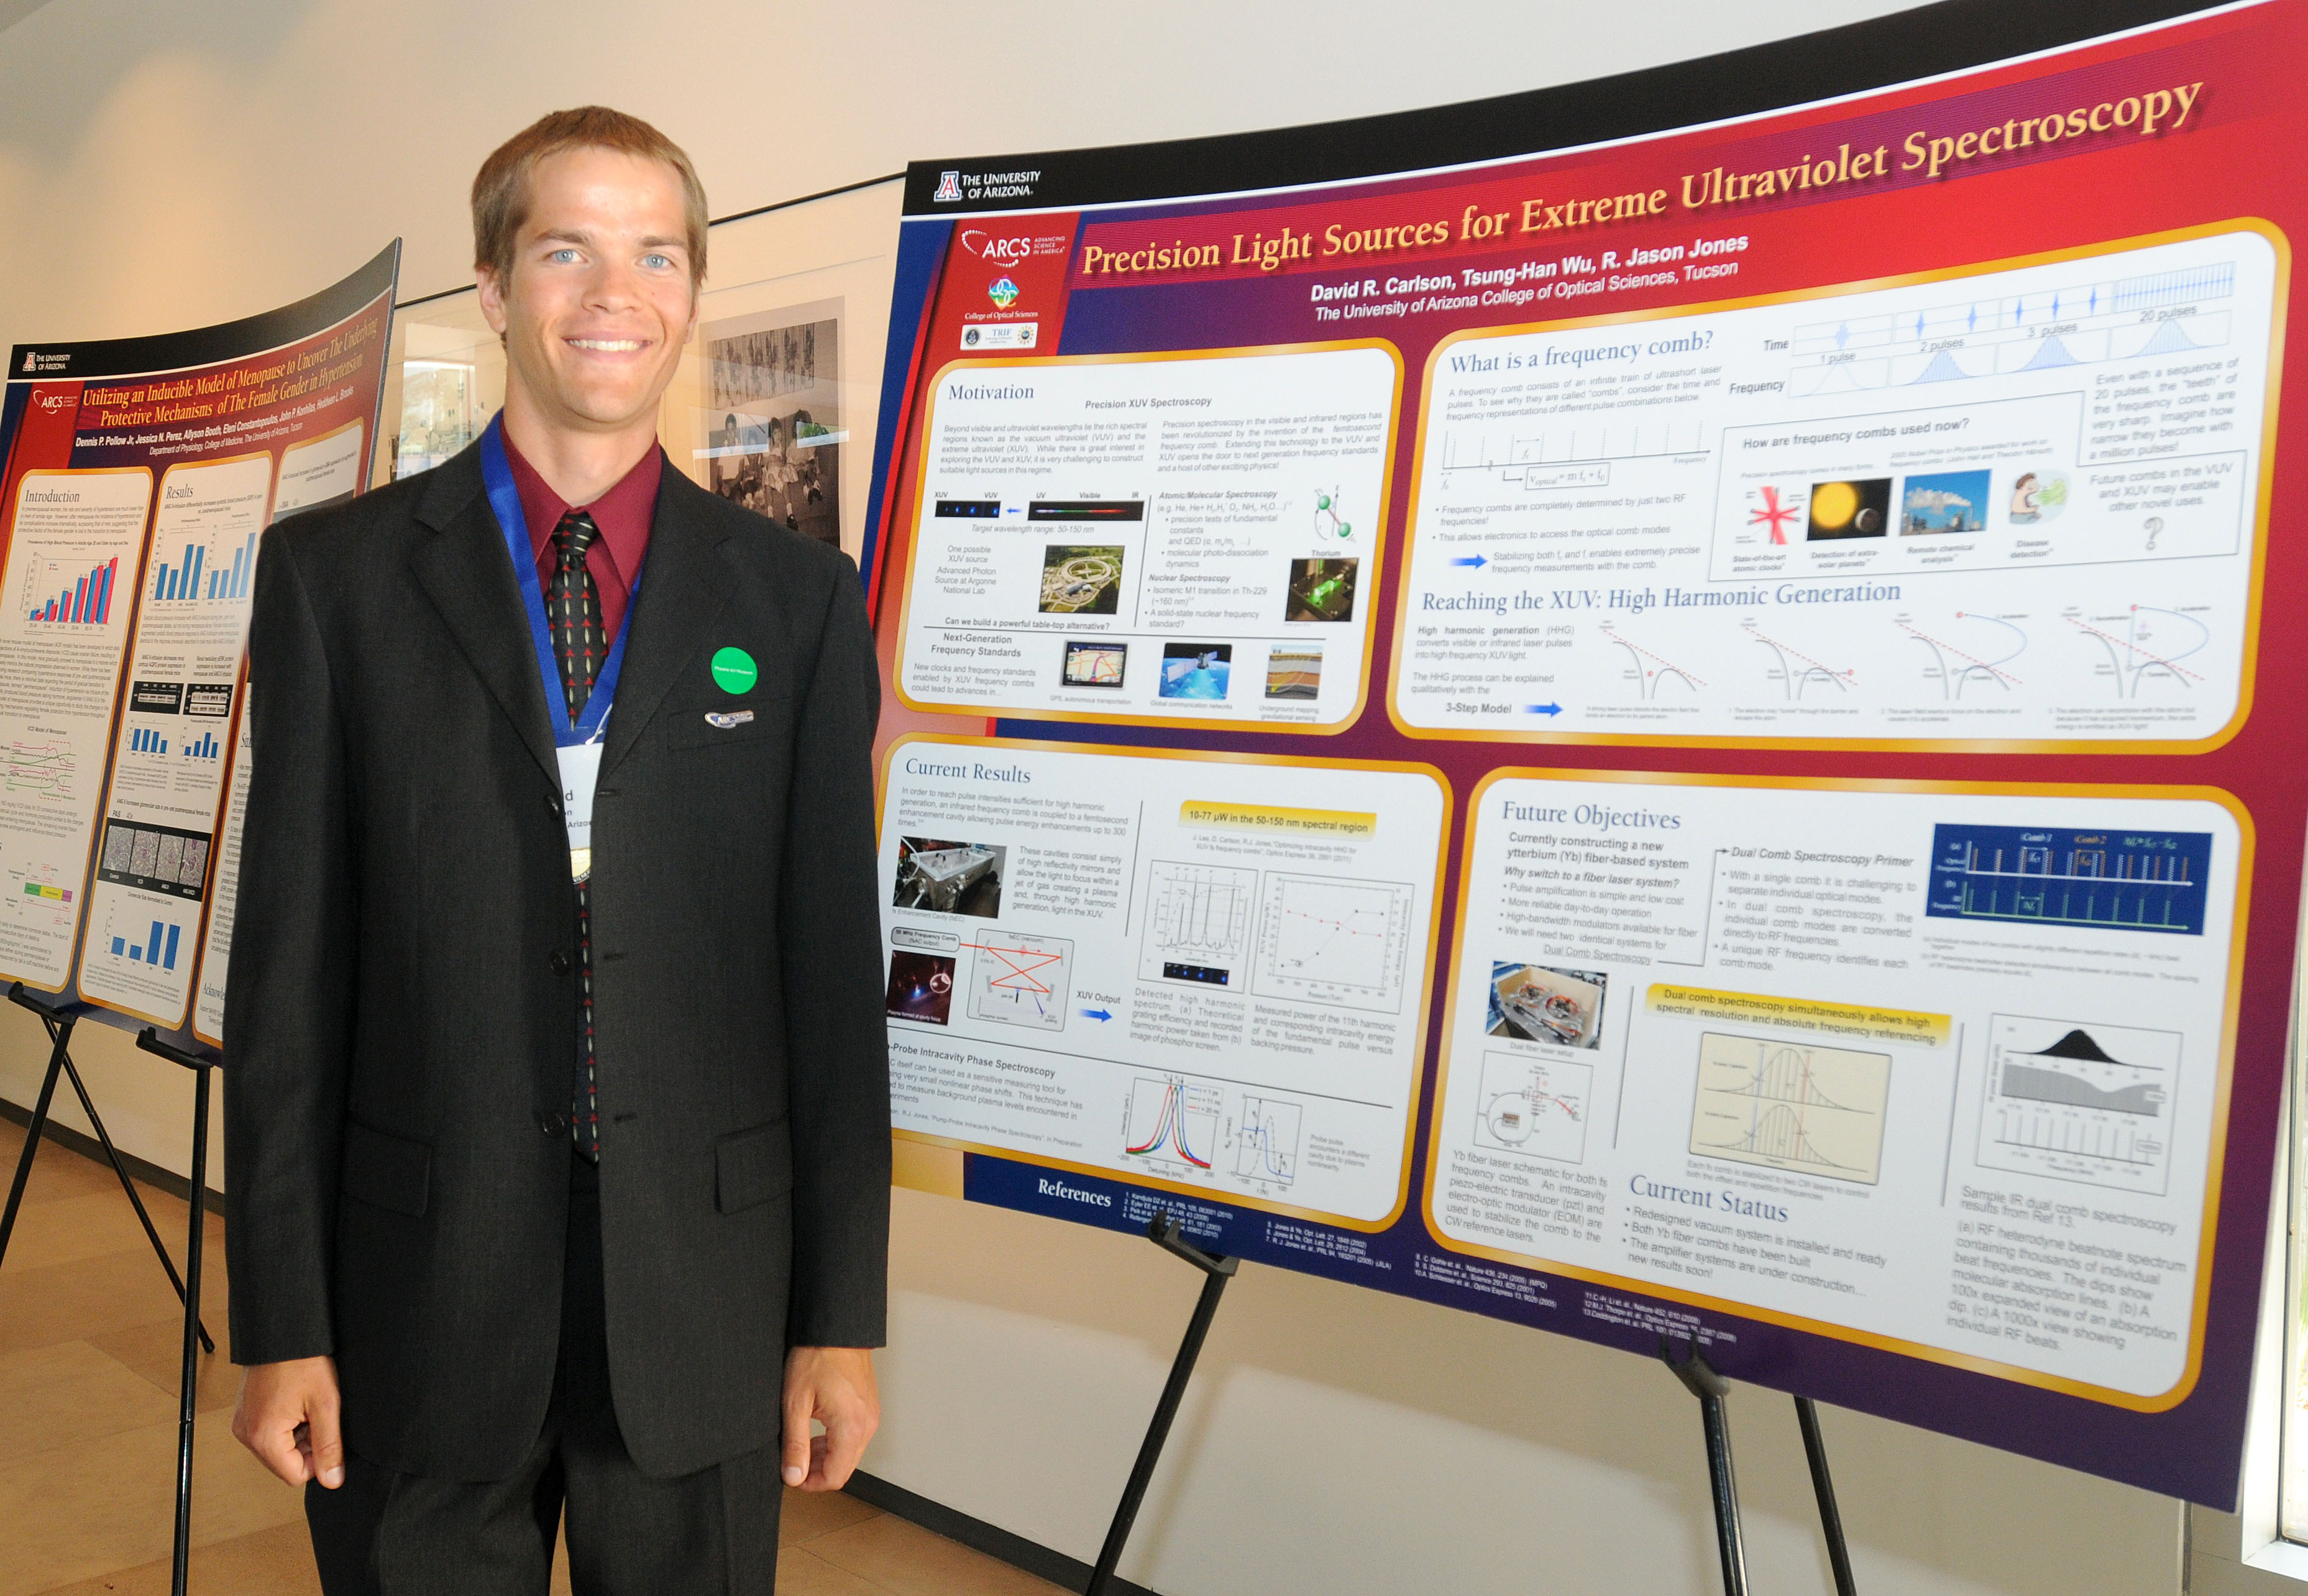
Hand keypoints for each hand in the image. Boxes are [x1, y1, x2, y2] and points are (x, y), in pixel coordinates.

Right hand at [233, 1356, 345, 1488]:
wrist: (283, 1330)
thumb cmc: (304, 1362)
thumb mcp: (326, 1404)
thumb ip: (329, 1446)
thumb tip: (333, 1481)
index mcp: (263, 1438)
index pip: (295, 1476)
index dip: (318, 1461)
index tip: (328, 1433)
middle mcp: (246, 1435)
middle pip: (285, 1463)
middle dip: (307, 1445)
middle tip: (317, 1414)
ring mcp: (243, 1423)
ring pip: (279, 1448)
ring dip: (298, 1433)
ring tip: (307, 1404)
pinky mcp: (246, 1413)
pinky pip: (270, 1433)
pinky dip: (288, 1423)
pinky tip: (297, 1401)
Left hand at [780, 1346, 876, 1490]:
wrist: (836, 1327)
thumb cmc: (816, 1357)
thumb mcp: (795, 1402)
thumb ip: (795, 1444)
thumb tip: (793, 1477)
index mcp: (851, 1426)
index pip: (835, 1477)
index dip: (811, 1483)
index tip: (792, 1476)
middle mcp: (867, 1424)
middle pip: (845, 1468)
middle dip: (818, 1471)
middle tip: (794, 1460)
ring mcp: (871, 1415)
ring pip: (850, 1454)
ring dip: (827, 1457)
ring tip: (803, 1443)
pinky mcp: (870, 1407)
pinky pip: (855, 1437)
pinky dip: (837, 1442)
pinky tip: (818, 1431)